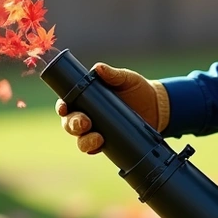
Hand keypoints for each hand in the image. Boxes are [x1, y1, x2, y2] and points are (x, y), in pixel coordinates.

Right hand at [54, 62, 169, 153]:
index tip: (63, 108)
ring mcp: (97, 130)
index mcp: (86, 98)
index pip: (67, 103)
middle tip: (85, 123)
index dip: (61, 107)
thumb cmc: (137, 89)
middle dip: (73, 124)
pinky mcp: (108, 142)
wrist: (157, 107)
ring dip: (84, 140)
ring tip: (97, 138)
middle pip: (70, 123)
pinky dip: (94, 149)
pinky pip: (95, 149)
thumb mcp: (126, 79)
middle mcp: (87, 115)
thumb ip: (113, 74)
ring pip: (81, 139)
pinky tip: (100, 146)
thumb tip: (99, 68)